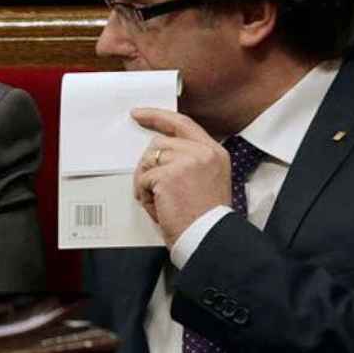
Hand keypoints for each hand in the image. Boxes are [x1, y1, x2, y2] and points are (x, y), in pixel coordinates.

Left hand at [132, 108, 231, 246]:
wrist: (208, 238)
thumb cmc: (204, 217)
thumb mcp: (208, 178)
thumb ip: (189, 159)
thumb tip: (159, 152)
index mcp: (214, 151)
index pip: (182, 124)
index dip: (157, 117)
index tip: (139, 114)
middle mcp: (202, 152)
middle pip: (158, 144)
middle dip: (149, 166)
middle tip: (154, 189)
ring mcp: (186, 161)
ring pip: (148, 161)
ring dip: (147, 183)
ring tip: (161, 202)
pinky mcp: (168, 175)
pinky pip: (144, 179)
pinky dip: (145, 195)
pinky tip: (160, 207)